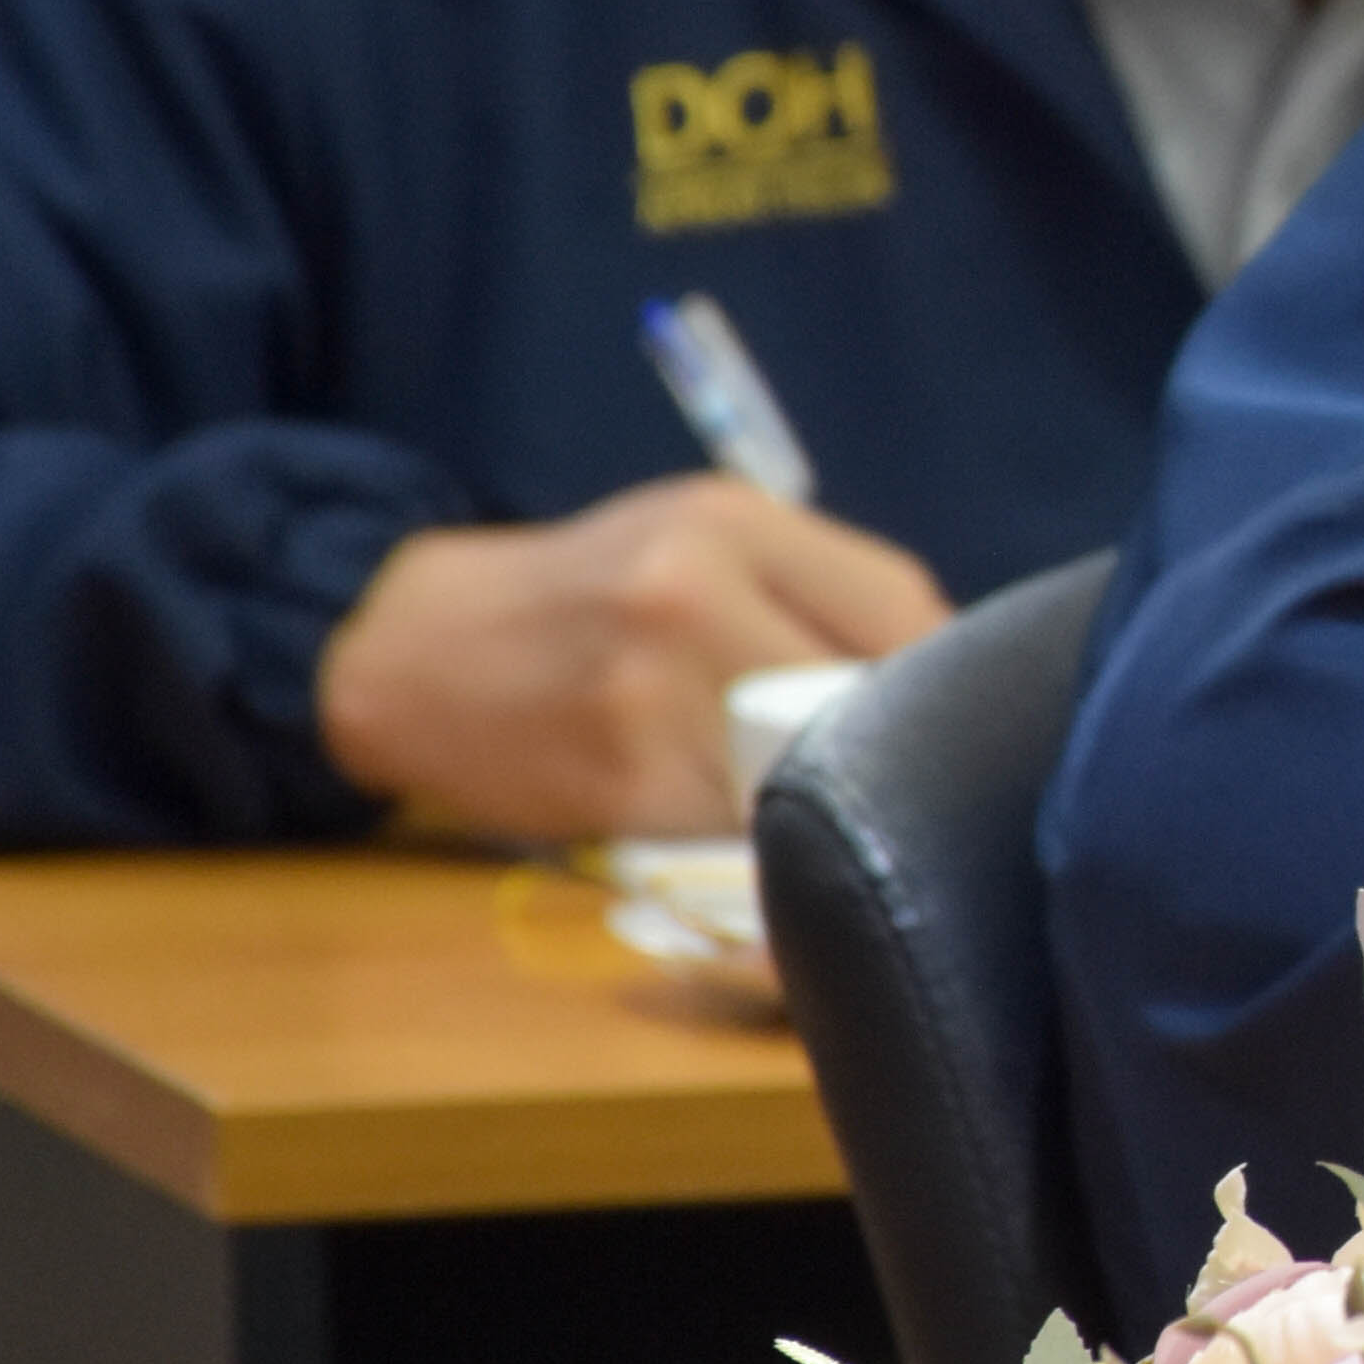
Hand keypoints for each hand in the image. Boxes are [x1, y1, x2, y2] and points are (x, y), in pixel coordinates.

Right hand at [314, 478, 949, 842]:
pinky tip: (742, 825)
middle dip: (887, 743)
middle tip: (884, 767)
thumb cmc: (584, 594)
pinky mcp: (623, 785)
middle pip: (864, 695)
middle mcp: (692, 596)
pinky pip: (742, 829)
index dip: (941, 671)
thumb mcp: (694, 540)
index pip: (900, 605)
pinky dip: (762, 839)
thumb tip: (945, 673)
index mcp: (729, 524)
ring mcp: (654, 695)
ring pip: (809, 773)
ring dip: (826, 801)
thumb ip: (811, 585)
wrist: (418, 652)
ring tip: (808, 799)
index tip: (942, 708)